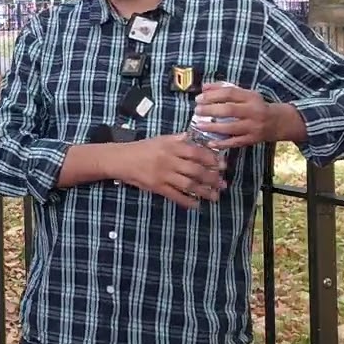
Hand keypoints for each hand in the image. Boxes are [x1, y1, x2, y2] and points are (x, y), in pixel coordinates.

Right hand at [111, 134, 227, 208]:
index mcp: (170, 146)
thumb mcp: (160, 139)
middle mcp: (169, 160)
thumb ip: (178, 139)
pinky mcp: (156, 186)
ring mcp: (163, 174)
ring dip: (204, 192)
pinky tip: (196, 205)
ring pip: (189, 184)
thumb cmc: (141, 148)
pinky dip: (187, 201)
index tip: (223, 165)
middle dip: (212, 178)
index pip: (196, 152)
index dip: (212, 159)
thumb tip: (195, 138)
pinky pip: (175, 195)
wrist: (119, 159)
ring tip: (214, 197)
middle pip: (196, 170)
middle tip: (223, 184)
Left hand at [192, 82, 280, 148]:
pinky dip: (222, 143)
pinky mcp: (253, 139)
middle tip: (197, 110)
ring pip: (231, 127)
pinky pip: (236, 142)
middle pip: (229, 110)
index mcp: (251, 97)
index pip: (230, 93)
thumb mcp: (245, 94)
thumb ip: (224, 89)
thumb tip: (204, 87)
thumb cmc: (256, 106)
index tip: (199, 98)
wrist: (278, 122)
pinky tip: (210, 143)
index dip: (212, 95)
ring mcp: (254, 127)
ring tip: (199, 125)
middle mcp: (253, 111)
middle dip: (210, 110)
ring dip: (213, 127)